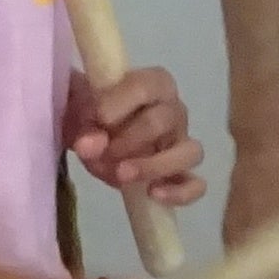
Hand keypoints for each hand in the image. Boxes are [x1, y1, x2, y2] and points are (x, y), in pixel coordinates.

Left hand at [70, 64, 205, 208]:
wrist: (95, 138)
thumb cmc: (94, 116)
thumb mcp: (82, 115)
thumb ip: (85, 127)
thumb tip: (90, 145)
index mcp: (154, 84)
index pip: (147, 86)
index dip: (124, 101)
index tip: (100, 118)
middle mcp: (174, 111)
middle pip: (164, 121)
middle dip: (130, 139)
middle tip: (102, 151)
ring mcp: (181, 144)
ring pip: (189, 152)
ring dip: (154, 166)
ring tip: (122, 174)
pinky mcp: (181, 174)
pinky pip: (196, 185)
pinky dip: (180, 192)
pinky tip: (153, 194)